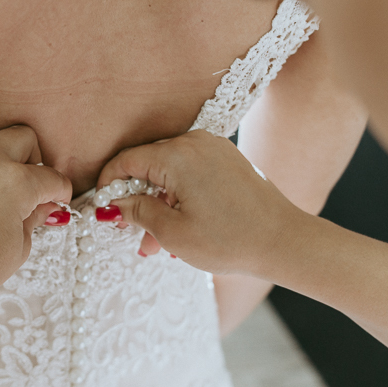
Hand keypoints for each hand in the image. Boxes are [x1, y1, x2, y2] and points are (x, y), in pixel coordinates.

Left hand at [0, 125, 72, 321]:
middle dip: (34, 160)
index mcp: (15, 181)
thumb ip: (33, 219)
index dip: (61, 193)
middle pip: (23, 139)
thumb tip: (42, 206)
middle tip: (32, 191)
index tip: (58, 202)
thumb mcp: (16, 250)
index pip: (51, 177)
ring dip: (1, 169)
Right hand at [96, 130, 312, 276]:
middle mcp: (195, 142)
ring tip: (158, 244)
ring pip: (169, 172)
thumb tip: (113, 204)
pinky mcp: (227, 159)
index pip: (126, 161)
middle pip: (147, 165)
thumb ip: (136, 212)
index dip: (108, 186)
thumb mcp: (173, 232)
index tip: (102, 210)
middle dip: (135, 200)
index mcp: (177, 155)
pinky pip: (190, 172)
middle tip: (131, 234)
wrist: (284, 241)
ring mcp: (214, 148)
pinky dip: (179, 196)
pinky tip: (180, 227)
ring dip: (158, 204)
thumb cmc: (231, 240)